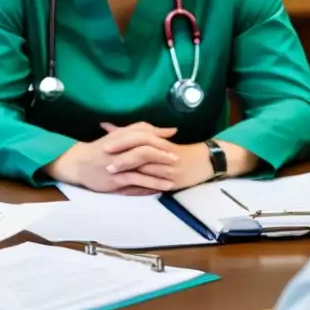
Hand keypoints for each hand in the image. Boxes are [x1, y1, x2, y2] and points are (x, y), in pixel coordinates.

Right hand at [45, 122, 180, 193]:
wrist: (78, 163)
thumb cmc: (100, 149)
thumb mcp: (117, 136)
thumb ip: (138, 131)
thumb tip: (166, 130)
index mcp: (120, 135)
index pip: (143, 131)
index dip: (159, 134)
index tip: (174, 136)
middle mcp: (119, 148)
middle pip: (145, 148)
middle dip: (162, 153)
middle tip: (177, 158)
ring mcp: (117, 165)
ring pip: (142, 167)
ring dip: (159, 173)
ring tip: (173, 179)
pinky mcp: (115, 179)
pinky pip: (135, 182)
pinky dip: (149, 185)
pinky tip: (160, 189)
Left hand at [104, 126, 255, 189]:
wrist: (205, 162)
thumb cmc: (179, 152)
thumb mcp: (158, 142)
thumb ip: (135, 135)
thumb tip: (107, 126)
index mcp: (159, 140)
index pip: (138, 135)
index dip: (121, 137)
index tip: (104, 139)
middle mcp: (163, 151)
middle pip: (140, 146)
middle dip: (121, 149)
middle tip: (105, 152)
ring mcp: (168, 166)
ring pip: (146, 163)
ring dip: (127, 165)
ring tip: (111, 169)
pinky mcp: (172, 180)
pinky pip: (154, 180)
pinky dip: (139, 181)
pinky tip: (128, 184)